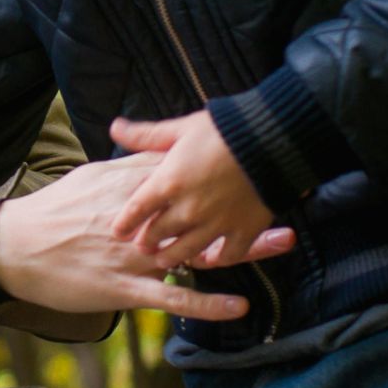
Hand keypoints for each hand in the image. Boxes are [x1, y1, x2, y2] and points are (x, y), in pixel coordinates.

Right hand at [0, 155, 294, 321]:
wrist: (13, 249)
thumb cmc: (50, 213)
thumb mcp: (87, 178)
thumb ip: (124, 166)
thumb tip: (152, 150)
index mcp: (125, 187)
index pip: (180, 171)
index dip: (219, 163)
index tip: (255, 154)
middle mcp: (137, 220)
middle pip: (201, 207)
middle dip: (244, 201)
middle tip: (287, 193)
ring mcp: (132, 256)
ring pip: (195, 251)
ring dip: (242, 248)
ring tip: (282, 243)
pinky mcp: (124, 288)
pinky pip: (172, 297)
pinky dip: (206, 303)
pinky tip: (239, 306)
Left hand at [108, 110, 276, 269]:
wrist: (272, 140)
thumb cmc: (223, 130)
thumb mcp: (181, 129)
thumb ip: (147, 135)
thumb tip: (115, 128)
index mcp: (168, 183)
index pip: (136, 210)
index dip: (124, 223)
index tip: (117, 231)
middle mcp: (188, 209)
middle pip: (158, 234)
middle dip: (148, 241)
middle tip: (142, 246)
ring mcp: (216, 224)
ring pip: (186, 251)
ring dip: (173, 256)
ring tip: (165, 259)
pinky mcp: (244, 231)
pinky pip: (227, 256)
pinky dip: (218, 259)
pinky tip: (211, 259)